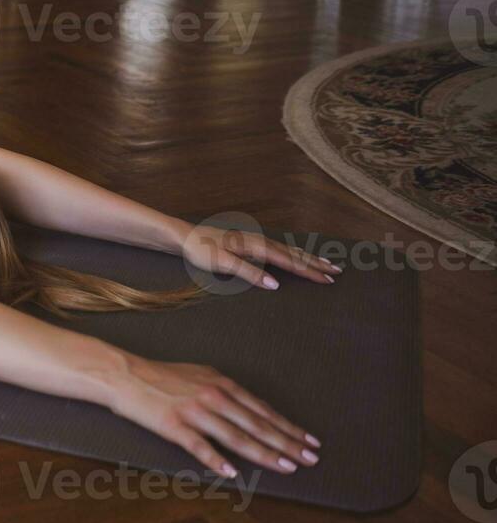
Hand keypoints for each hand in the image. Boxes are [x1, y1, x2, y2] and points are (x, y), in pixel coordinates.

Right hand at [109, 356, 319, 477]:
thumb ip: (222, 390)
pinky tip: (232, 472)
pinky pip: (200, 446)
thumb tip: (246, 408)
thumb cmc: (159, 374)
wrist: (124, 373)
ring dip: (264, 453)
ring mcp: (194, 411)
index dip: (287, 426)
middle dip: (287, 442)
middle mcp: (212, 396)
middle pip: (257, 424)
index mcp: (220, 383)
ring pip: (236, 436)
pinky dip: (217, 460)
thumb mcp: (197, 374)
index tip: (308, 440)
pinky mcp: (174, 425)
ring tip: (286, 466)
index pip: (262, 409)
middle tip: (311, 458)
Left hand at [181, 224, 340, 290]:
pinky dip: (294, 254)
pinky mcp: (250, 244)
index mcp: (256, 247)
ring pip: (289, 250)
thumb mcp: (223, 264)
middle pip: (294, 254)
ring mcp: (256, 241)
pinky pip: (280, 249)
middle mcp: (260, 241)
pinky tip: (297, 256)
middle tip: (338, 272)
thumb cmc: (201, 251)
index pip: (289, 262)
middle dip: (316, 263)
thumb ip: (249, 273)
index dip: (309, 271)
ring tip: (327, 263)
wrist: (185, 237)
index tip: (328, 279)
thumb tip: (275, 285)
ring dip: (308, 257)